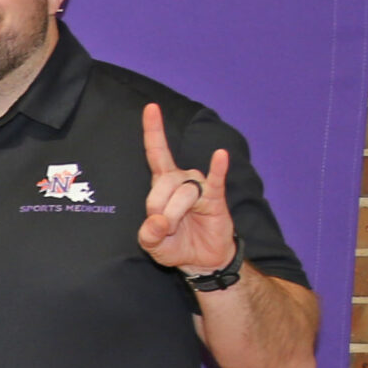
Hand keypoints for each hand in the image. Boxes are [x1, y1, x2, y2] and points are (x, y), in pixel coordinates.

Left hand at [138, 103, 236, 272]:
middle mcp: (181, 180)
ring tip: (179, 227)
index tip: (151, 107)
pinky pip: (215, 180)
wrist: (201, 260)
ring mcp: (200, 187)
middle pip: (164, 183)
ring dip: (177, 213)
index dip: (153, 131)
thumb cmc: (175, 245)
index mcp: (162, 185)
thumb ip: (148, 235)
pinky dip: (218, 168)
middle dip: (160, 207)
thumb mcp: (153, 245)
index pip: (156, 153)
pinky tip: (219, 155)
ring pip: (183, 191)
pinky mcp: (216, 198)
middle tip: (165, 227)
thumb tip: (158, 222)